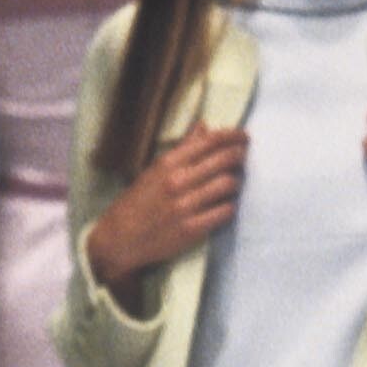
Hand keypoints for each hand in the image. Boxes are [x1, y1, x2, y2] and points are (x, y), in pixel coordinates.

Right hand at [86, 122, 247, 293]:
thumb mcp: (155, 170)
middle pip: (223, 160)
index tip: (242, 136)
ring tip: (234, 181)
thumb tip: (204, 127)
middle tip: (244, 155)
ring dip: (236, 181)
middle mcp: (177, 182)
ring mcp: (185, 206)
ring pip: (227, 185)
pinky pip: (224, 212)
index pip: (209, 142)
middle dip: (239, 155)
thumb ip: (183, 149)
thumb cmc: (139, 202)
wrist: (121, 238)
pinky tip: (227, 205)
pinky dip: (230, 206)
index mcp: (168, 163)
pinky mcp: (192, 230)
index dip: (231, 136)